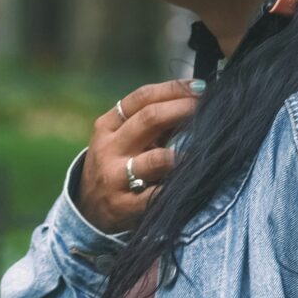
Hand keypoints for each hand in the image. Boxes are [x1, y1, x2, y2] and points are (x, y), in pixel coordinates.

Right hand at [72, 78, 200, 233]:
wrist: (88, 210)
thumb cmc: (116, 166)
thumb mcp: (123, 140)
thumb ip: (152, 123)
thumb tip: (193, 99)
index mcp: (107, 126)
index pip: (142, 97)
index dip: (174, 89)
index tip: (201, 87)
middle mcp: (109, 148)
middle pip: (150, 119)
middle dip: (184, 109)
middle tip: (209, 108)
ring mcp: (115, 177)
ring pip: (158, 159)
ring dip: (186, 152)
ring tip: (207, 147)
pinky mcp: (124, 206)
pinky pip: (160, 193)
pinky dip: (179, 184)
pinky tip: (194, 179)